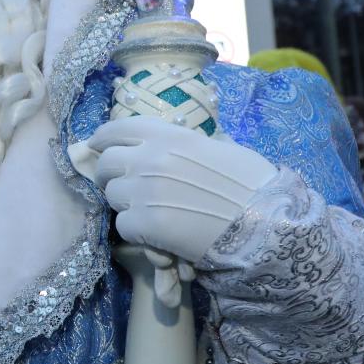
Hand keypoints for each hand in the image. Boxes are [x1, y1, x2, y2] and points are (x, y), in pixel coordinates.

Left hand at [86, 116, 278, 263]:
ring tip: (149, 213)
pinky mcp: (143, 223)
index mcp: (170, 136)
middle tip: (123, 187)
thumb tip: (171, 144)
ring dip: (125, 205)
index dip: (103, 137)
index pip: (118, 129)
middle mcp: (150, 158)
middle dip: (111, 175)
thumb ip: (188, 146)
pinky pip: (122, 225)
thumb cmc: (253, 186)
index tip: (96, 145)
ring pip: (112, 196)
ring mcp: (143, 191)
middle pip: (107, 164)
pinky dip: (136, 232)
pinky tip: (157, 234)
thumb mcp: (221, 150)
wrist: (266, 223)